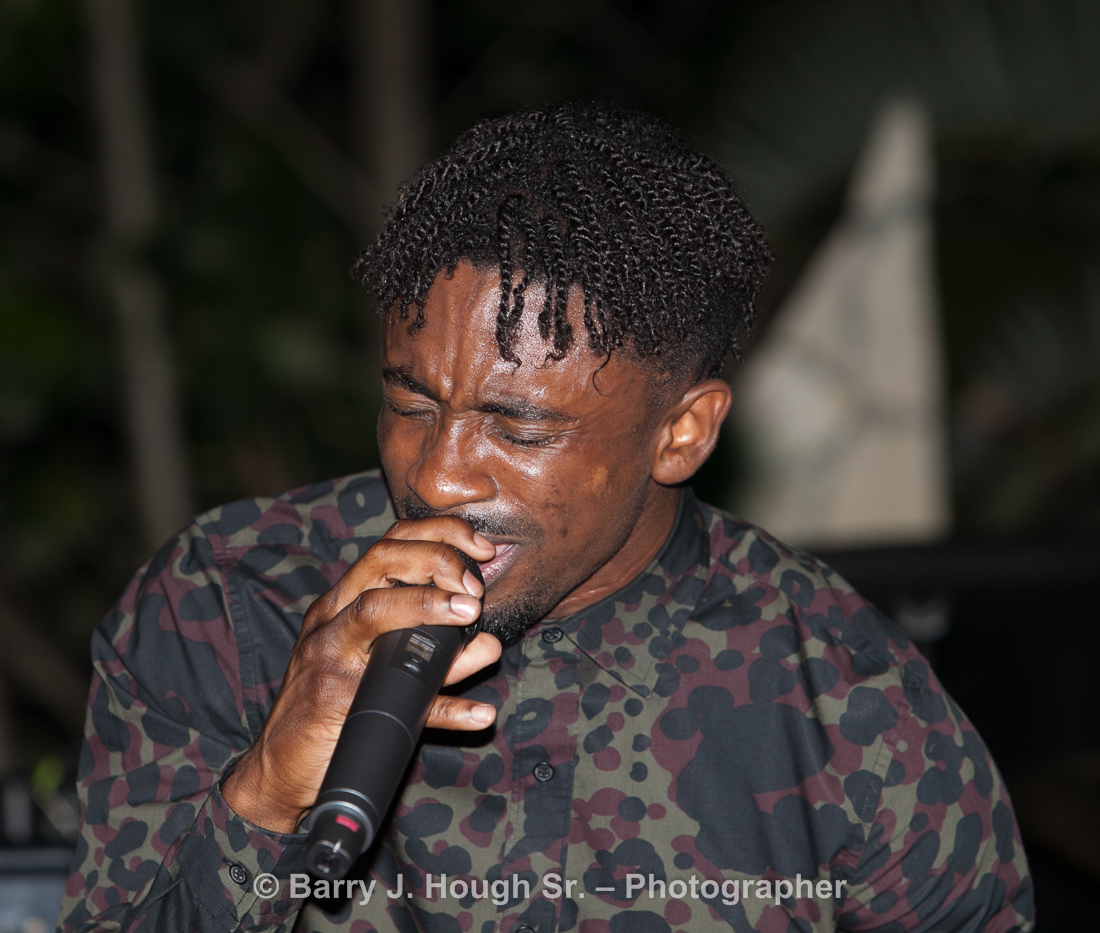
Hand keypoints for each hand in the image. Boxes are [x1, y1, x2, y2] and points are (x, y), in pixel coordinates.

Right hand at [222, 516, 500, 832]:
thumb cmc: (333, 710)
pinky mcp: (332, 705)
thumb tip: (488, 643)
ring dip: (427, 607)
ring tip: (473, 617)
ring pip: (373, 611)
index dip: (438, 536)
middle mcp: (332, 621)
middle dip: (436, 561)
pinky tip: (479, 715)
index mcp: (343, 603)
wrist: (280, 769)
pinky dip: (444, 709)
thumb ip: (431, 651)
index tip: (481, 549)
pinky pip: (393, 700)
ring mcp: (328, 659)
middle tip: (476, 589)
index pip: (389, 545)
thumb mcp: (379, 668)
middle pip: (380, 563)